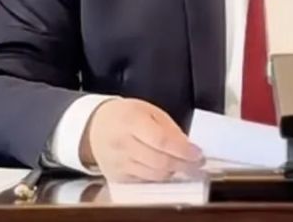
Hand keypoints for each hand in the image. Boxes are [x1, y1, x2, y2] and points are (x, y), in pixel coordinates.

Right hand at [80, 98, 203, 181]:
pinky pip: (144, 181)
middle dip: (183, 165)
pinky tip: (166, 169)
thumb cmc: (125, 116)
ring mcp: (118, 163)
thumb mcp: (148, 110)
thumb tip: (188, 146)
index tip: (198, 154)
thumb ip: (169, 127)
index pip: (161, 140)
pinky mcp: (116, 177)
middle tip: (198, 165)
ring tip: (184, 166)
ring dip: (173, 172)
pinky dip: (158, 177)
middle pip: (159, 161)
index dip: (182, 150)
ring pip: (153, 174)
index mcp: (131, 121)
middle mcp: (122, 144)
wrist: (94, 127)